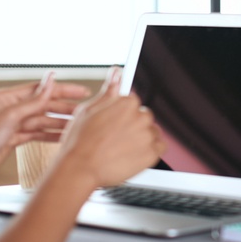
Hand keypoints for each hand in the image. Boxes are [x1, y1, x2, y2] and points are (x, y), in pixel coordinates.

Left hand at [0, 73, 90, 178]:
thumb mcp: (10, 117)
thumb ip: (34, 100)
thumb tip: (50, 79)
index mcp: (6, 98)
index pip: (41, 90)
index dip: (63, 90)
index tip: (82, 92)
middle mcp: (10, 108)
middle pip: (44, 105)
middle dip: (65, 108)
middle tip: (86, 111)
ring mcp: (12, 123)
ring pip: (42, 120)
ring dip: (60, 123)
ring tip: (78, 125)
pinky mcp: (13, 138)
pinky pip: (36, 133)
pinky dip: (50, 135)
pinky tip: (63, 136)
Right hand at [55, 67, 164, 189]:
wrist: (80, 169)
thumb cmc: (80, 142)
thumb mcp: (88, 110)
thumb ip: (108, 92)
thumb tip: (116, 72)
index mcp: (126, 103)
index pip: (133, 103)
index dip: (122, 115)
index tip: (116, 124)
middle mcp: (140, 116)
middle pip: (144, 117)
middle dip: (133, 125)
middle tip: (116, 138)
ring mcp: (147, 135)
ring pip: (151, 132)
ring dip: (142, 138)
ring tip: (122, 148)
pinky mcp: (152, 153)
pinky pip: (160, 147)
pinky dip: (150, 150)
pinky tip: (133, 154)